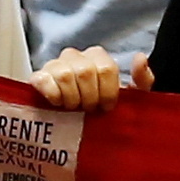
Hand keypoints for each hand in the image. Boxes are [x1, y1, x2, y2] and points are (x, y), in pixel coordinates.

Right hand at [33, 45, 147, 110]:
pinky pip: (43, 79)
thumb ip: (142, 79)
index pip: (107, 68)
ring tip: (73, 109)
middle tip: (88, 110)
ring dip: (72, 98)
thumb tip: (140, 57)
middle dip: (90, 98)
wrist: (73, 124)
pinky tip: (57, 104)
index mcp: (98, 57)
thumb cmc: (102, 109)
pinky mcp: (38, 77)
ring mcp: (54, 64)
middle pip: (86, 71)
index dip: (108, 92)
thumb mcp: (129, 98)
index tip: (105, 107)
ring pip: (65, 75)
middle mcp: (75, 56)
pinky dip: (53, 95)